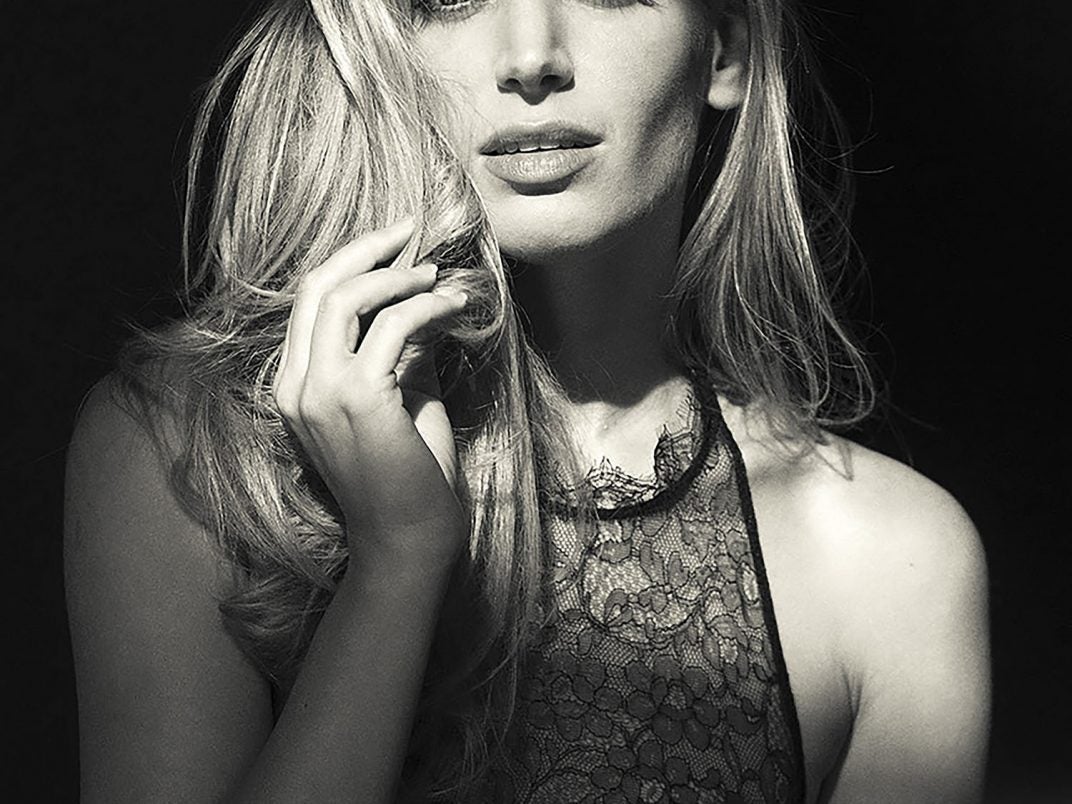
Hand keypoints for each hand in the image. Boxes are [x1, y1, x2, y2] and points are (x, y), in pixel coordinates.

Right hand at [273, 218, 469, 567]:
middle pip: (317, 288)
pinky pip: (393, 327)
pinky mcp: (357, 398)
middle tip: (410, 231)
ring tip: (439, 276)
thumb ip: (399, 356)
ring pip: (346, 299)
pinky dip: (427, 307)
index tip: (394, 244)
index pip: (310, 304)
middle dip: (366, 250)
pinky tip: (456, 306)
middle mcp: (296, 385)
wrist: (409, 539)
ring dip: (399, 277)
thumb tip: (419, 308)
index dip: (350, 263)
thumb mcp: (399, 402)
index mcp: (296, 386)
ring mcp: (319, 392)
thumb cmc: (409, 477)